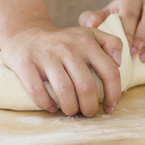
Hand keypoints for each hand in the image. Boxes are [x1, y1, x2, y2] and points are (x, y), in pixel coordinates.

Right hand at [0, 19, 122, 115]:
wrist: (24, 32)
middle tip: (87, 112)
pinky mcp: (25, 64)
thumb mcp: (88, 34)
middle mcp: (67, 48)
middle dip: (89, 107)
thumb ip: (110, 43)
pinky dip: (46, 104)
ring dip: (70, 108)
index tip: (109, 106)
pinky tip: (51, 107)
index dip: (113, 94)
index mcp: (86, 42)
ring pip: (64, 91)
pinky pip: (37, 91)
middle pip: (86, 87)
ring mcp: (45, 56)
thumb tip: (120, 61)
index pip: (109, 72)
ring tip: (70, 111)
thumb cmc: (62, 41)